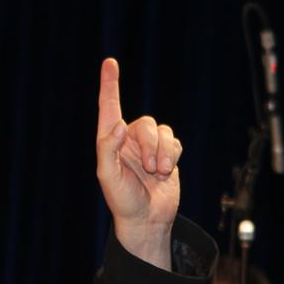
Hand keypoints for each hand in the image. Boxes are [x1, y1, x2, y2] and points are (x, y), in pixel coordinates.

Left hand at [95, 57, 181, 267]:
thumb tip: (117, 125)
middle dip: (151, 146)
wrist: (148, 220)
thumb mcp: (108, 177)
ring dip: (163, 154)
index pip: (109, 108)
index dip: (110, 85)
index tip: (110, 63)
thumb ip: (108, 149)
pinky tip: (167, 172)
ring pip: (163, 132)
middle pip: (146, 123)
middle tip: (150, 169)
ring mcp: (149, 147)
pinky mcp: (167, 154)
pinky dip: (173, 156)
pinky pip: (175, 142)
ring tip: (159, 174)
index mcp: (110, 142)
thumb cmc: (123, 201)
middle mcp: (129, 140)